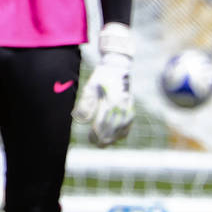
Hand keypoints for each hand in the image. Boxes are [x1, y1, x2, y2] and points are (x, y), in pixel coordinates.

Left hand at [73, 22, 133, 146]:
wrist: (118, 67)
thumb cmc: (101, 77)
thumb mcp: (90, 88)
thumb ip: (85, 104)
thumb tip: (79, 120)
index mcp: (110, 102)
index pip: (103, 125)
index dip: (96, 134)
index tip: (90, 138)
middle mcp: (121, 108)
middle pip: (112, 130)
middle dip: (103, 139)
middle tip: (95, 143)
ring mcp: (128, 109)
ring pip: (121, 131)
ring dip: (112, 139)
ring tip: (103, 143)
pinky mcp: (131, 109)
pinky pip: (128, 126)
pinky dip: (122, 134)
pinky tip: (115, 138)